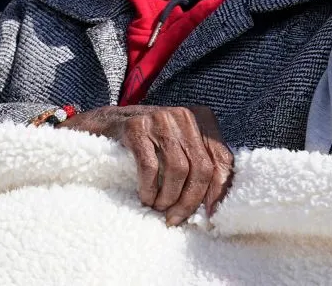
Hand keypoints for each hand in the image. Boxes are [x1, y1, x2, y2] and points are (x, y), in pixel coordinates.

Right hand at [59, 105, 232, 225]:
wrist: (109, 123)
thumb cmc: (152, 141)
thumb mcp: (183, 145)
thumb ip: (203, 165)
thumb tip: (215, 205)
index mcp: (202, 118)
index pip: (222, 158)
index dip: (219, 190)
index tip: (210, 215)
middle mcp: (185, 115)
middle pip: (201, 167)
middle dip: (190, 200)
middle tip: (176, 216)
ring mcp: (160, 118)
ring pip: (178, 169)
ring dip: (169, 197)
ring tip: (159, 207)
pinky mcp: (137, 127)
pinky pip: (150, 167)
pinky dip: (149, 189)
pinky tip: (146, 198)